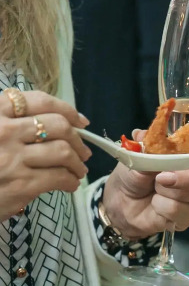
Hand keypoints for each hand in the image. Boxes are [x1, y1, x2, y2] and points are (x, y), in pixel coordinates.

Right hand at [0, 90, 90, 219]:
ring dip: (78, 163)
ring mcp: (12, 158)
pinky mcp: (21, 184)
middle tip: (83, 152)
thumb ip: (14, 122)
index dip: (67, 110)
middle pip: (58, 126)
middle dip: (78, 140)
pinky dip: (71, 181)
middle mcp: (4, 131)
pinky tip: (70, 184)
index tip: (81, 122)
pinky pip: (60, 177)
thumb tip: (60, 124)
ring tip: (79, 170)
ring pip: (64, 151)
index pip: (40, 101)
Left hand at [102, 132, 188, 238]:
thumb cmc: (135, 176)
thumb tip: (141, 135)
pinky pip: (180, 210)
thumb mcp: (136, 158)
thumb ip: (144, 148)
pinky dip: (161, 205)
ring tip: (155, 188)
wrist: (124, 204)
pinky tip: (156, 204)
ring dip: (165, 191)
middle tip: (161, 178)